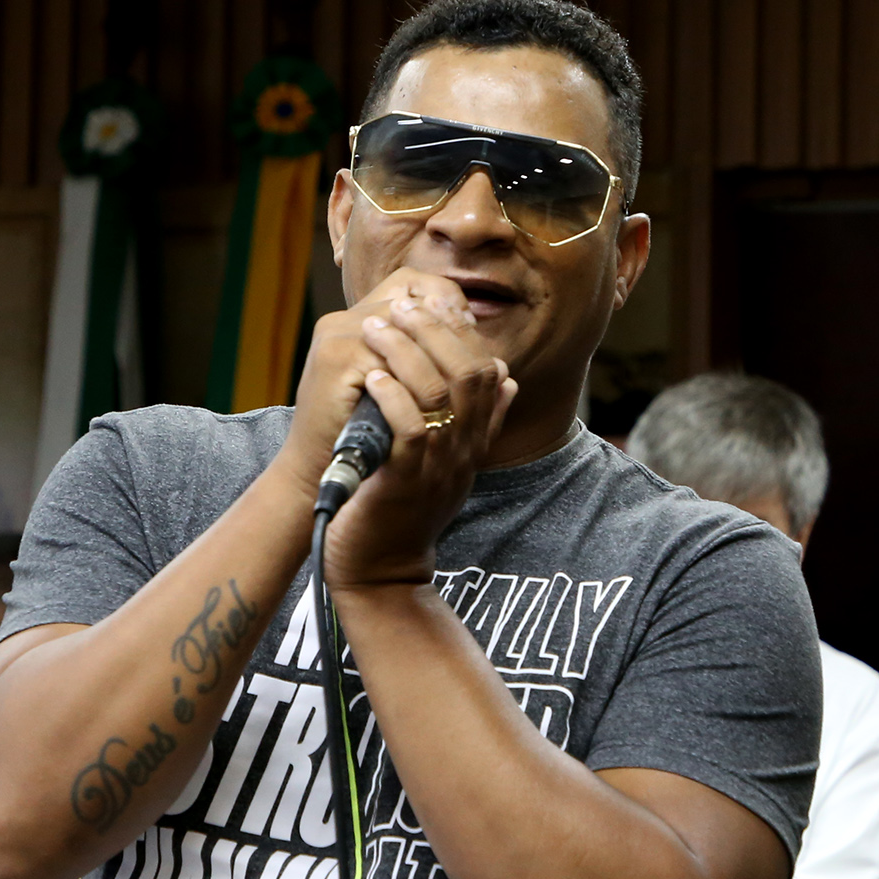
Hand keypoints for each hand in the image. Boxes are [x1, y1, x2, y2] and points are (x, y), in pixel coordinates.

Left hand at [286, 270, 515, 588]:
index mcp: (475, 440)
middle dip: (433, 331)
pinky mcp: (405, 483)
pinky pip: (410, 430)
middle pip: (468, 373)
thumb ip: (481, 423)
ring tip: (375, 328)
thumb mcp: (452, 463)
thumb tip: (506, 380)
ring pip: (438, 394)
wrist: (380, 572)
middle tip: (398, 306)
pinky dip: (392, 396)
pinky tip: (372, 376)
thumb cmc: (405, 511)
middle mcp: (464, 451)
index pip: (486, 371)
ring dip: (405, 352)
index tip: (428, 306)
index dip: (460, 332)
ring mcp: (439, 467)